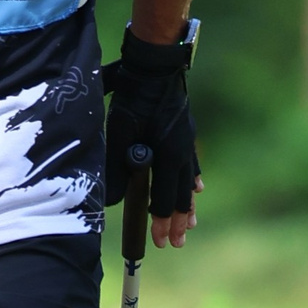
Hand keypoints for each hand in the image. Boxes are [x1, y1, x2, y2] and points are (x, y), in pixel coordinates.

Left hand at [103, 25, 199, 245]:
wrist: (155, 65)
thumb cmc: (135, 97)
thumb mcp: (119, 132)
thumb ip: (116, 167)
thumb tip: (111, 200)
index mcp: (169, 155)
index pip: (165, 198)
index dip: (162, 222)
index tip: (162, 242)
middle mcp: (182, 151)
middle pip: (181, 195)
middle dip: (178, 220)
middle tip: (177, 242)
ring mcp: (186, 140)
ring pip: (188, 180)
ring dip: (187, 205)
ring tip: (191, 223)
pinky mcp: (185, 129)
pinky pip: (191, 161)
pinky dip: (192, 177)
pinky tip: (196, 187)